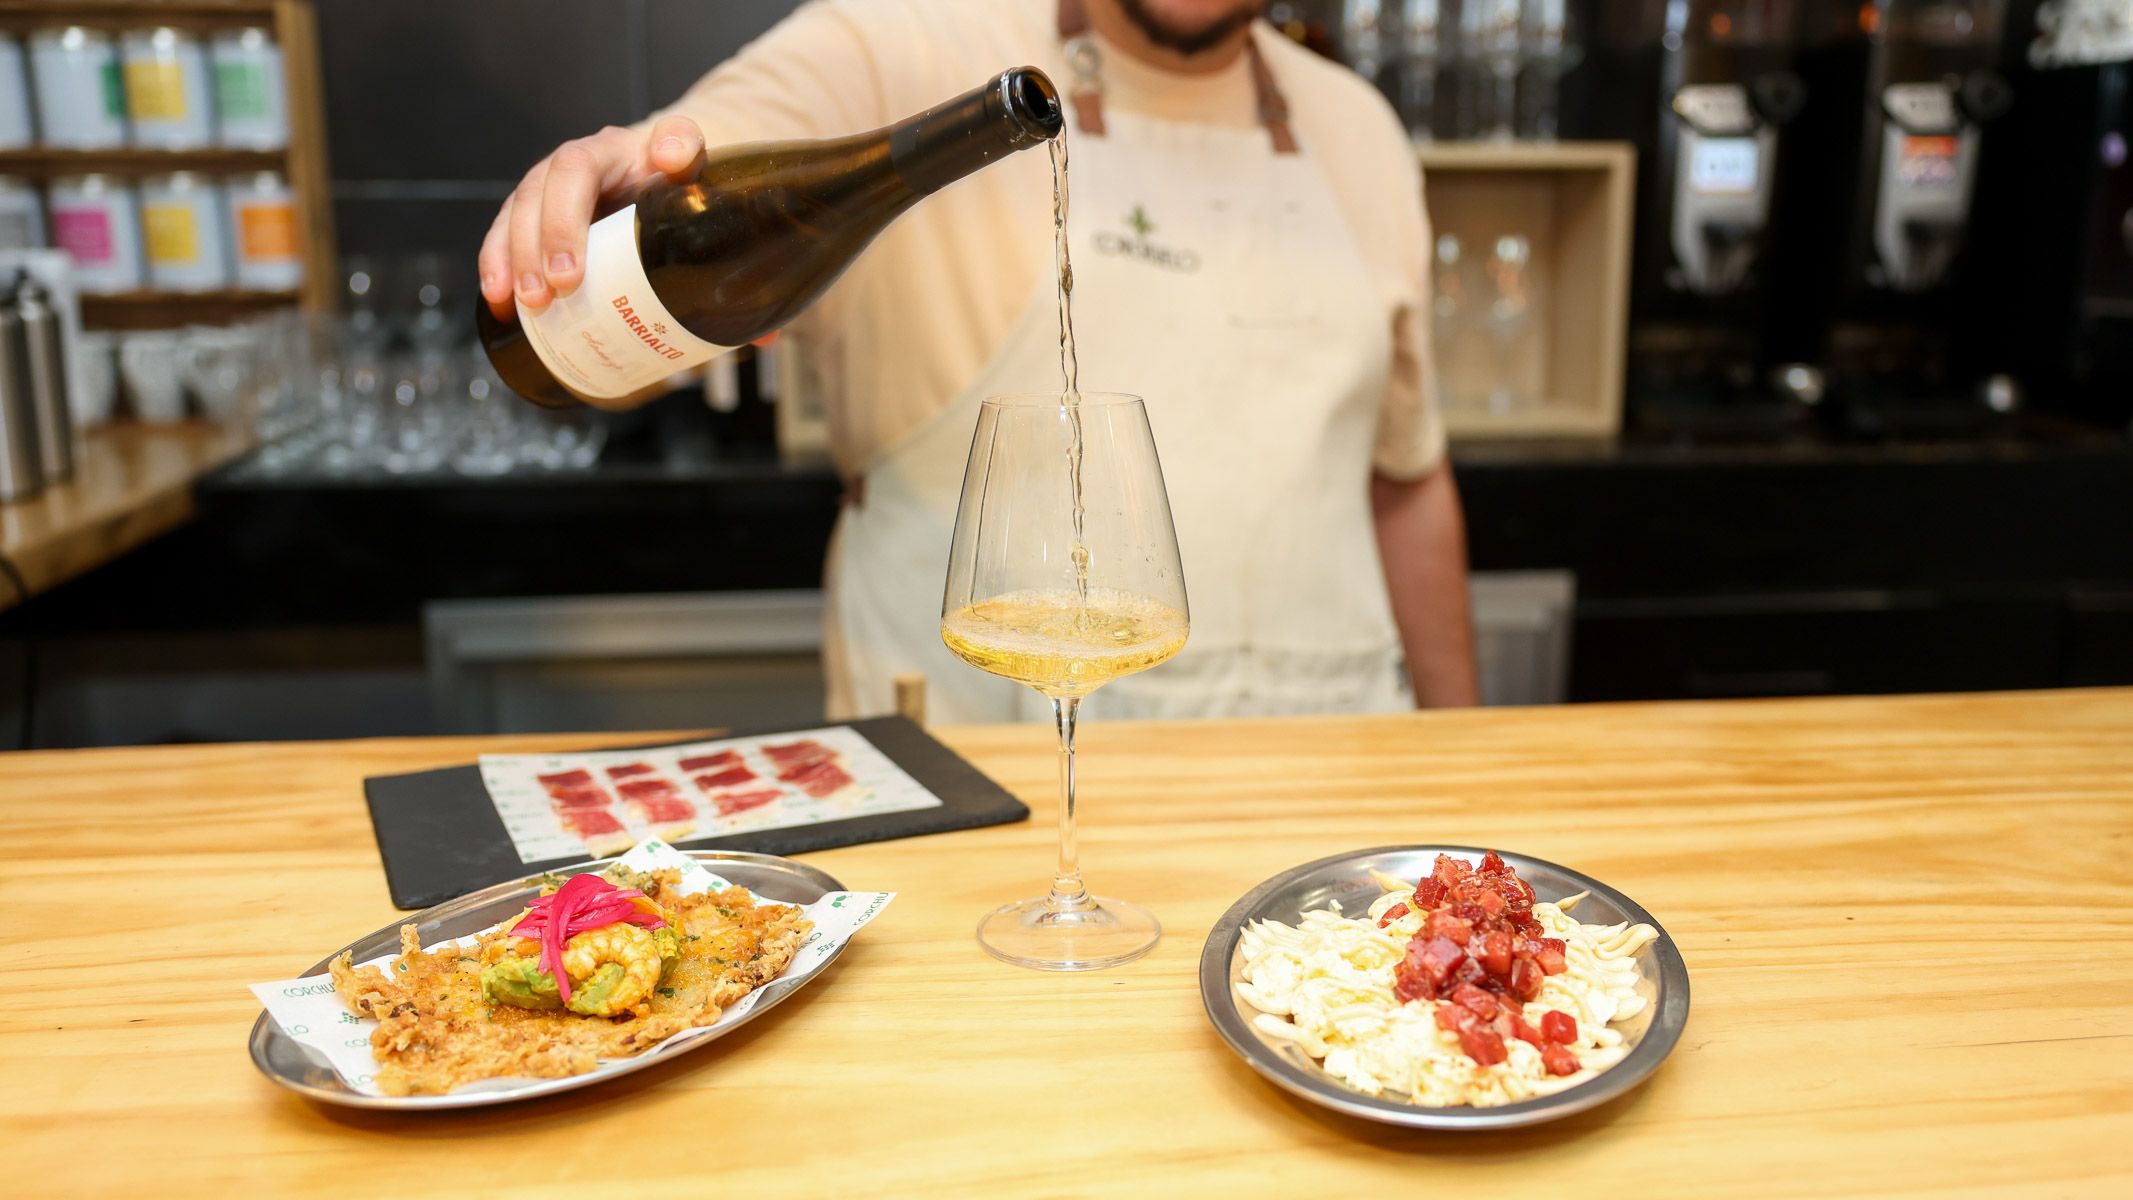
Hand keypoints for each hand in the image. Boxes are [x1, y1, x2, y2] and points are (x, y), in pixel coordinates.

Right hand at [479, 115, 705, 320]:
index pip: (573, 173)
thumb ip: (684, 143)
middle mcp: (564, 168)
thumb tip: (670, 156)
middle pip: (533, 199)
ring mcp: (546, 192)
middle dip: (530, 252)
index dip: (562, 222)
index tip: (569, 273)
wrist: (664, 178)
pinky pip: (504, 238)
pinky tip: (499, 303)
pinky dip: (498, 268)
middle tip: (540, 297)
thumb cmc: (673, 173)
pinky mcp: (535, 219)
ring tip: (517, 302)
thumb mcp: (686, 153)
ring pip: (512, 218)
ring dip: (508, 262)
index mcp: (602, 151)